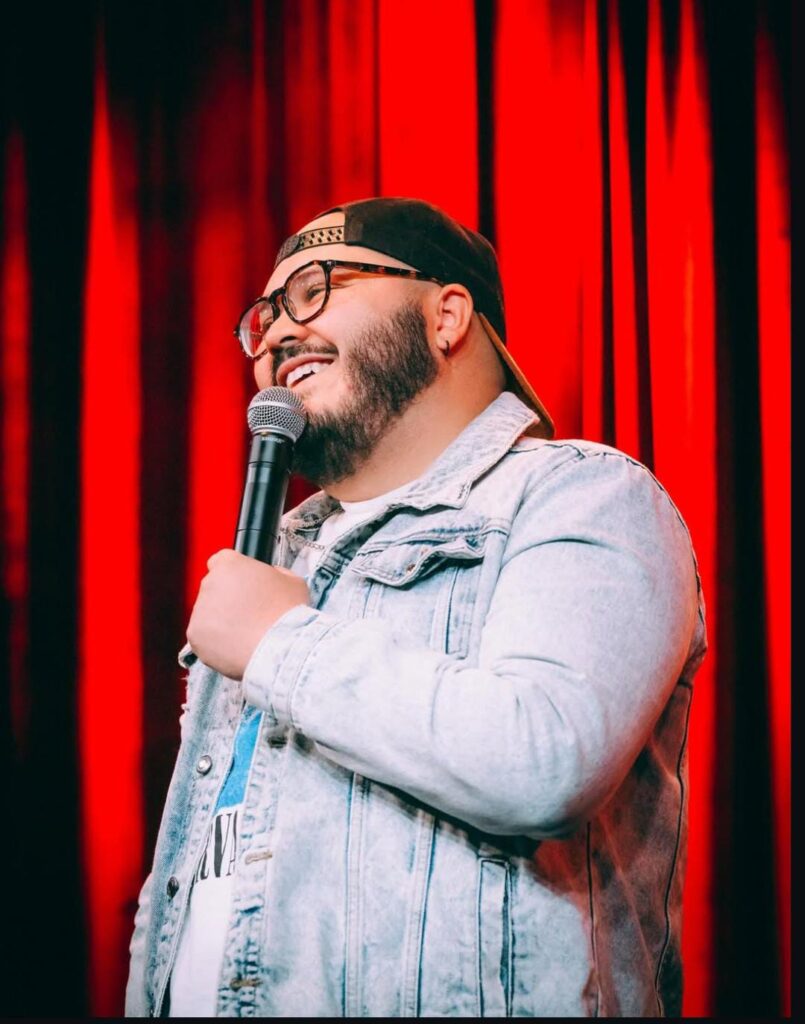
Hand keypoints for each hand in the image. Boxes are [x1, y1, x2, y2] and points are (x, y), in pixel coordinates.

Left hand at [186, 549, 309, 679]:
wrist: (280, 648)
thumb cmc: (287, 614)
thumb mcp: (293, 582)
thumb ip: (276, 573)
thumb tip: (272, 576)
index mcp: (231, 564)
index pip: (221, 561)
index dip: (232, 575)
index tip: (241, 586)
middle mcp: (210, 583)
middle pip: (214, 589)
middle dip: (227, 600)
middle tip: (248, 615)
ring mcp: (200, 610)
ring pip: (207, 614)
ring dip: (221, 622)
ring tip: (245, 634)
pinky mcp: (195, 635)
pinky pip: (203, 637)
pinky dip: (215, 643)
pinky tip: (236, 646)